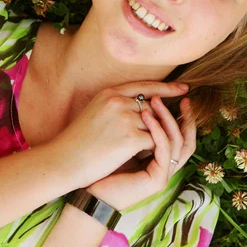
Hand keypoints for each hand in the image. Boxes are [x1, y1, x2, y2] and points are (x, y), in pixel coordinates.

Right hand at [48, 81, 188, 189]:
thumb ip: (116, 106)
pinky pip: (153, 141)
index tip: (183, 88)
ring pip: (155, 125)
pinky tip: (139, 157)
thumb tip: (143, 108)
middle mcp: (119, 101)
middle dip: (159, 120)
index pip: (144, 86)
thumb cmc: (76, 142)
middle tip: (165, 129)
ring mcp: (126, 119)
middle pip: (153, 107)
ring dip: (151, 138)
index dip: (166, 88)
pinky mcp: (130, 138)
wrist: (63, 160)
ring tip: (142, 149)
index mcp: (109, 93)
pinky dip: (150, 150)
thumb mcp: (94, 112)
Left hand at [85, 95, 195, 211]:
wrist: (90, 190)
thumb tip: (145, 100)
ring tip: (155, 100)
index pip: (181, 133)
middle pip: (187, 137)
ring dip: (167, 118)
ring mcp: (164, 174)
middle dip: (185, 114)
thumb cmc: (102, 164)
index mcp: (161, 157)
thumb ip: (138, 126)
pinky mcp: (158, 180)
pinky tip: (146, 116)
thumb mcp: (124, 139)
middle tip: (182, 93)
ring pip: (178, 141)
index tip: (178, 90)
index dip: (183, 113)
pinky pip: (164, 151)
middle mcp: (167, 165)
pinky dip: (157, 131)